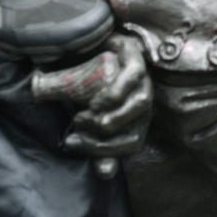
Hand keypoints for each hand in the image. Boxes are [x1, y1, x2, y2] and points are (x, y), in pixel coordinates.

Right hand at [32, 33, 152, 178]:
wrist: (87, 43)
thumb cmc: (87, 83)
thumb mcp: (84, 112)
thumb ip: (93, 139)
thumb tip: (106, 172)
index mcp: (135, 117)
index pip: (132, 143)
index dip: (105, 152)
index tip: (72, 143)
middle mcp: (144, 100)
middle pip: (138, 129)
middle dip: (106, 140)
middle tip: (77, 132)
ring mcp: (144, 78)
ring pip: (142, 103)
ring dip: (115, 117)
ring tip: (86, 116)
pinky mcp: (136, 55)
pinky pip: (136, 74)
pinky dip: (117, 91)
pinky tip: (98, 98)